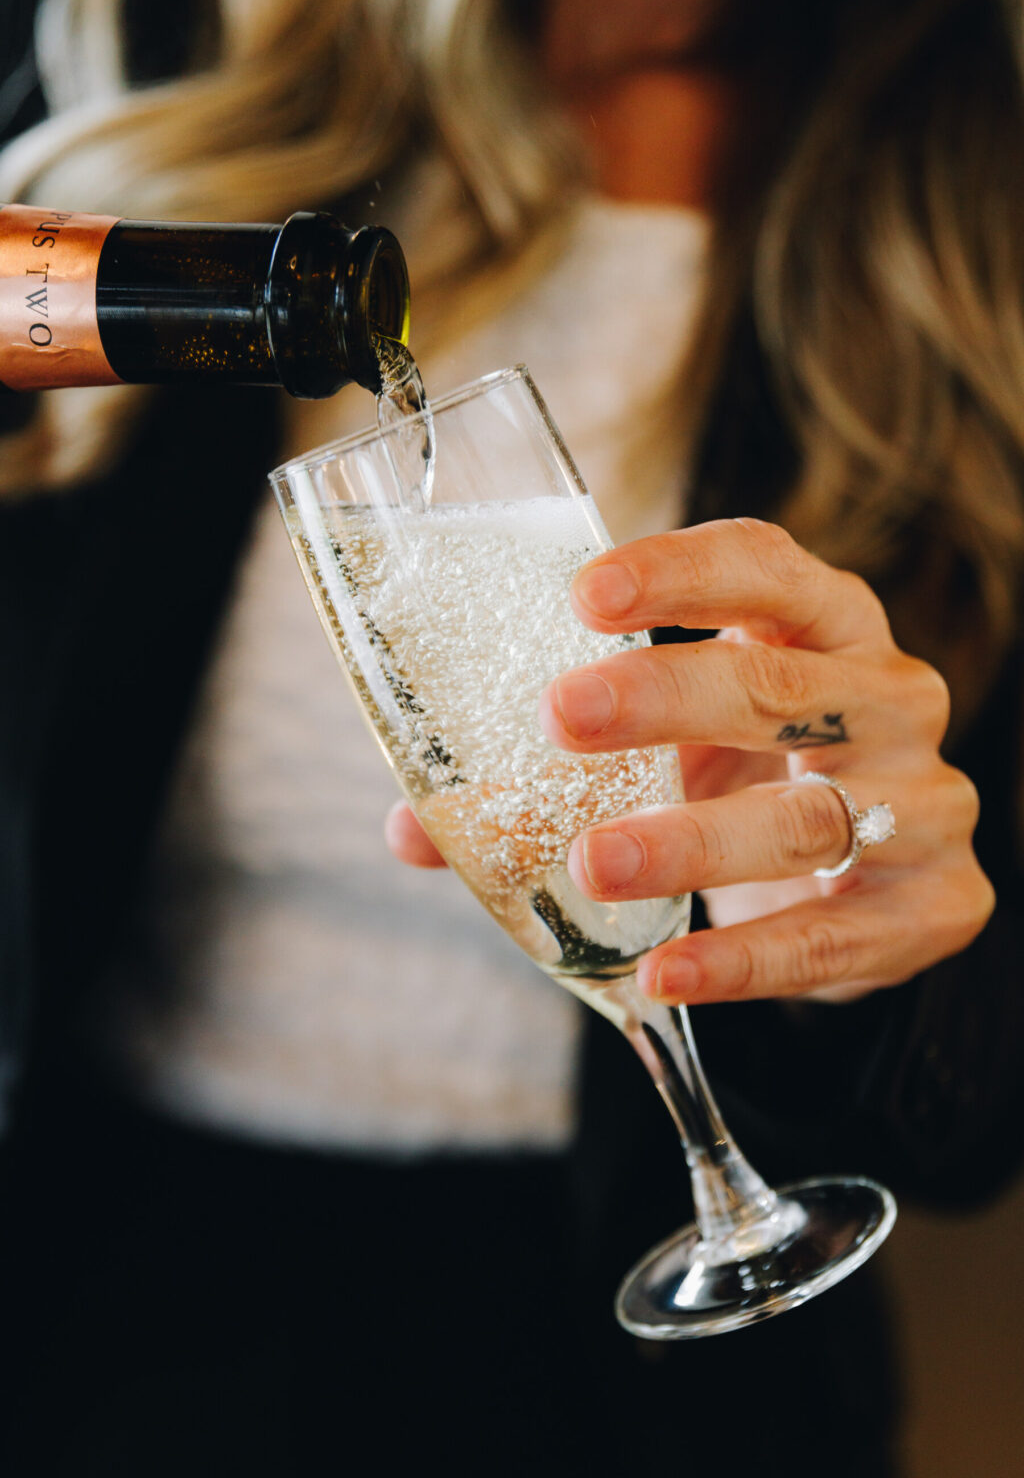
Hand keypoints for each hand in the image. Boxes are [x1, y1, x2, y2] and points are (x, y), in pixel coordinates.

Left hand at [387, 519, 993, 1005]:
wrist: (871, 880)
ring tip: (592, 863)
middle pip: (780, 686)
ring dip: (693, 839)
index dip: (679, 573)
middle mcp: (888, 694)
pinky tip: (665, 971)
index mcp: (823, 624)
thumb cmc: (751, 777)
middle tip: (561, 716)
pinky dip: (743, 956)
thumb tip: (415, 826)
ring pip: (810, 815)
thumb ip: (552, 775)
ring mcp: (925, 799)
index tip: (583, 593)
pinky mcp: (938, 902)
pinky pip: (832, 934)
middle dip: (666, 697)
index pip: (764, 568)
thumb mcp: (669, 748)